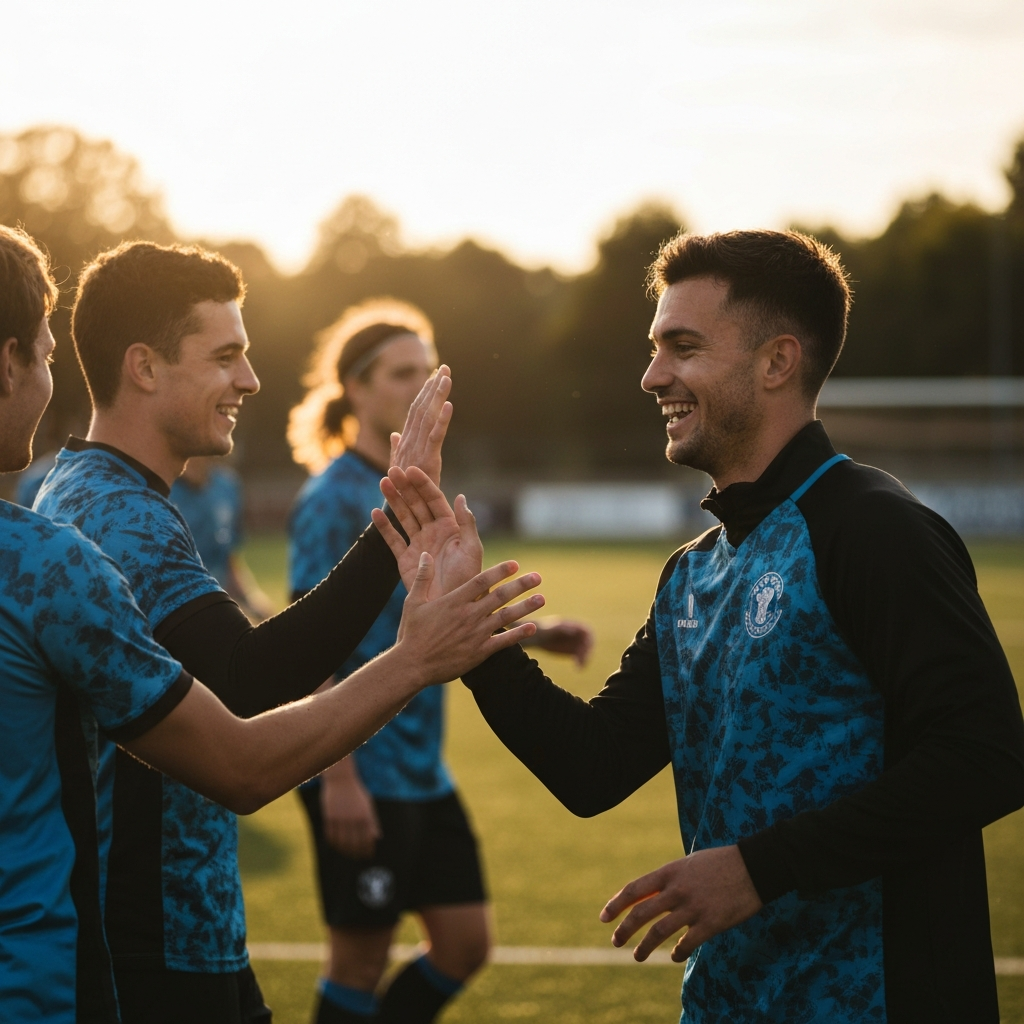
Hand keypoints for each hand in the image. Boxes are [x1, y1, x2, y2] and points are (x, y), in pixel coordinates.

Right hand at [321, 765, 380, 858]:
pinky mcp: (329, 816)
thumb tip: (378, 837)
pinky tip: (336, 845)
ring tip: (347, 853)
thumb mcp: (368, 805)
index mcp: (365, 815)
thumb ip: (373, 821)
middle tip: (357, 857)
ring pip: (342, 841)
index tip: (368, 855)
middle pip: (355, 842)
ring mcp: (341, 817)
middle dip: (357, 853)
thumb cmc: (356, 793)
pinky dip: (333, 843)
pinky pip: (331, 834)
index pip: (367, 838)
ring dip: (345, 850)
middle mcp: (353, 817)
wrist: (341, 779)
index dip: (368, 849)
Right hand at [372, 466, 482, 598]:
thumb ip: (466, 523)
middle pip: (416, 504)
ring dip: (394, 500)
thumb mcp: (471, 549)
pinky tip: (374, 513)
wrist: (452, 605)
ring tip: (383, 482)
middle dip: (405, 487)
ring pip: (403, 517)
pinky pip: (393, 539)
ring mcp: (418, 544)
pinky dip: (384, 527)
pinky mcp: (405, 559)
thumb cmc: (468, 578)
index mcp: (450, 527)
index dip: (423, 484)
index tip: (411, 469)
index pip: (434, 500)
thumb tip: (461, 497)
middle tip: (392, 470)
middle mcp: (433, 532)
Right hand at [390, 366, 452, 485]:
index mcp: (405, 441)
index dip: (425, 392)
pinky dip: (442, 420)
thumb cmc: (402, 490)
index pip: (416, 411)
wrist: (401, 511)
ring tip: (447, 377)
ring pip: (428, 417)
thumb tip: (395, 433)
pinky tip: (449, 405)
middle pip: (421, 408)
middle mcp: (409, 441)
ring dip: (438, 395)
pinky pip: (435, 436)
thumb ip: (397, 448)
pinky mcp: (427, 460)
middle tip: (445, 367)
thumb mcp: (399, 466)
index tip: (435, 375)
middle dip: (433, 386)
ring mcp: (417, 450)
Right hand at [395, 552, 542, 682]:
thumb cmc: (411, 633)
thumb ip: (422, 577)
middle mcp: (468, 615)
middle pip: (500, 597)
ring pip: (506, 617)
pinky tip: (533, 627)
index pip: (482, 581)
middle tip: (537, 577)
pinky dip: (519, 634)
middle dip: (520, 585)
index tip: (515, 564)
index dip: (500, 571)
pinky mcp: (479, 652)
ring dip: (525, 607)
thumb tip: (425, 554)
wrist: (412, 665)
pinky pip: (503, 641)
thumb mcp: (413, 601)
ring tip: (542, 598)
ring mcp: (475, 634)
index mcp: (454, 601)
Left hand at [521, 617, 594, 665]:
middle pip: (588, 643)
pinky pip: (580, 657)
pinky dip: (581, 663)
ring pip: (586, 651)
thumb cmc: (543, 630)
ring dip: (585, 658)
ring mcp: (576, 643)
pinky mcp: (573, 651)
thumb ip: (563, 628)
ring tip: (579, 666)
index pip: (587, 632)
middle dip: (587, 651)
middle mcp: (578, 634)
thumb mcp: (552, 628)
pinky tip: (578, 668)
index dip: (588, 640)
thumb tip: (574, 630)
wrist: (535, 637)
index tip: (585, 648)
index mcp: (574, 624)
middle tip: (583, 661)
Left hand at [599, 846, 762, 962]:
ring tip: (637, 956)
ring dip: (645, 947)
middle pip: (642, 913)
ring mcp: (694, 907)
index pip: (635, 889)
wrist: (754, 866)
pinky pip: (687, 944)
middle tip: (615, 942)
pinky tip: (673, 956)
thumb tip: (650, 894)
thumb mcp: (689, 864)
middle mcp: (678, 890)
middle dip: (624, 930)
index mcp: (670, 872)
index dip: (616, 904)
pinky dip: (676, 953)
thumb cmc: (720, 863)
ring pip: (659, 932)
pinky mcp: (711, 923)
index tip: (604, 917)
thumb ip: (669, 879)